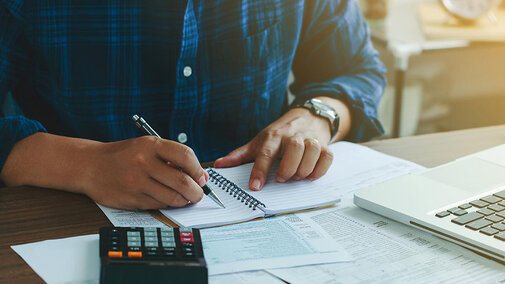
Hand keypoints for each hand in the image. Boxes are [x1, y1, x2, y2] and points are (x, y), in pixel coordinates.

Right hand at [85, 136, 207, 208]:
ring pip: (172, 197)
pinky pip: (159, 205)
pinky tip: (166, 198)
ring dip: (183, 201)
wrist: (90, 166)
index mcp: (150, 145)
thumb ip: (172, 158)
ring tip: (184, 197)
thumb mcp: (147, 147)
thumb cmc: (124, 155)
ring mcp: (136, 182)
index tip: (201, 177)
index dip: (198, 169)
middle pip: (182, 181)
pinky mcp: (131, 199)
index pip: (185, 156)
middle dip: (196, 192)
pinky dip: (168, 204)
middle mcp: (143, 162)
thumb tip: (201, 176)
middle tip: (198, 194)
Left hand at [214, 97, 350, 190]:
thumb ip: (240, 155)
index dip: (259, 170)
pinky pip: (327, 157)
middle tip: (281, 178)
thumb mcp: (259, 140)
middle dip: (288, 168)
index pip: (265, 153)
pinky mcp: (325, 144)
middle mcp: (293, 136)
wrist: (308, 116)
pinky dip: (320, 169)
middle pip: (294, 149)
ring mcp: (310, 139)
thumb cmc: (280, 133)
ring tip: (296, 177)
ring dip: (304, 169)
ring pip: (312, 151)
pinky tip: (311, 175)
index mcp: (273, 136)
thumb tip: (218, 165)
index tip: (255, 187)